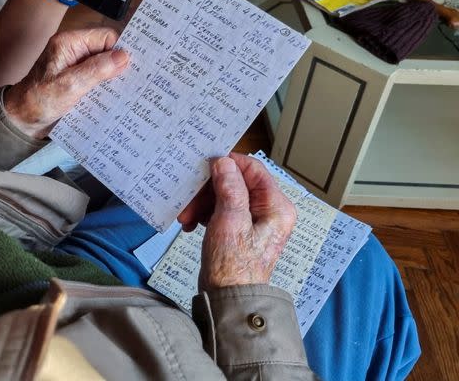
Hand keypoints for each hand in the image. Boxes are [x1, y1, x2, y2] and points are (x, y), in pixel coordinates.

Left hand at [4, 28, 128, 137]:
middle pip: (106, 51)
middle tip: (137, 80)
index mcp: (69, 43)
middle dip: (119, 65)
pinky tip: (115, 98)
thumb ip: (96, 70)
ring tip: (129, 91)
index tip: (134, 66)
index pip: (105, 37)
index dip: (120, 50)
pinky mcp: (77, 81)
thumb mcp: (70, 85)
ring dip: (114, 79)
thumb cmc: (38, 101)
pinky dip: (106, 88)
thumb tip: (124, 56)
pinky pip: (97, 79)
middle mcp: (73, 51)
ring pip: (104, 66)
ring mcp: (75, 67)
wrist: (20, 121)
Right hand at [198, 154, 296, 291]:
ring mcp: (253, 220)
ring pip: (224, 195)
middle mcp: (268, 210)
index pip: (252, 169)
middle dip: (208, 190)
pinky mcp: (239, 229)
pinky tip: (192, 223)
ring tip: (186, 217)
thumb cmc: (234, 268)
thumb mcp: (230, 221)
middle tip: (189, 200)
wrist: (227, 300)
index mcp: (276, 206)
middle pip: (234, 182)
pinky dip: (204, 213)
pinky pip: (220, 209)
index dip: (227, 165)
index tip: (204, 167)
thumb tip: (225, 162)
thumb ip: (229, 188)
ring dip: (202, 203)